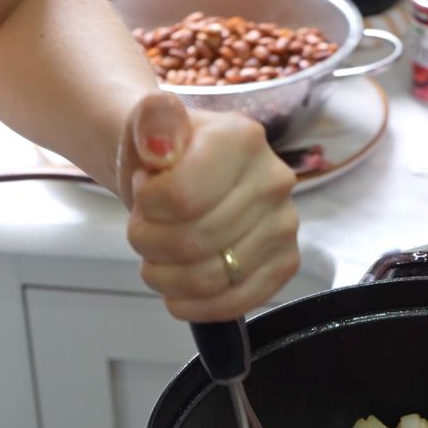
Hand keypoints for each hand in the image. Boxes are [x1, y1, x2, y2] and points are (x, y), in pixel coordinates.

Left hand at [119, 93, 300, 321]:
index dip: (145, 206)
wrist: (182, 176)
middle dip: (148, 242)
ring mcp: (284, 226)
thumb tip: (158, 145)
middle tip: (143, 228)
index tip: (143, 193)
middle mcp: (274, 180)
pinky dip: (193, 305)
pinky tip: (175, 290)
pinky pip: (234, 303)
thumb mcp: (147, 125)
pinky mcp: (284, 264)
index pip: (180, 197)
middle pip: (191, 241)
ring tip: (156, 255)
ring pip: (208, 277)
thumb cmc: (165, 156)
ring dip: (164, 276)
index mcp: (242, 139)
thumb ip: (151, 122)